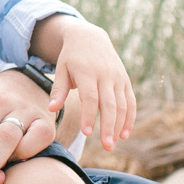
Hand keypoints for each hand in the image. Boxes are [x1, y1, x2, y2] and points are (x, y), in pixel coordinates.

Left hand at [48, 22, 136, 149]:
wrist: (90, 37)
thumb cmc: (71, 57)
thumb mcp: (61, 68)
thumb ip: (58, 89)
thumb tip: (51, 110)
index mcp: (87, 71)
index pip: (90, 97)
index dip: (89, 115)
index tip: (86, 133)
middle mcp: (105, 75)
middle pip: (110, 104)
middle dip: (108, 126)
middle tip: (106, 147)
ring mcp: (118, 78)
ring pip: (123, 105)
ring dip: (119, 126)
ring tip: (112, 144)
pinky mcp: (125, 81)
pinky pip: (131, 101)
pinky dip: (130, 118)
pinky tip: (124, 134)